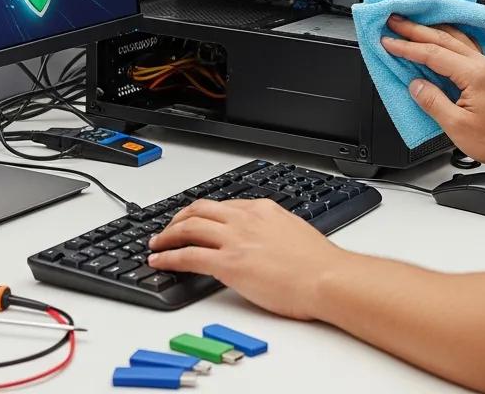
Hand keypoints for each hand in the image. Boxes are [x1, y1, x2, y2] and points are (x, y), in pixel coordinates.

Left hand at [148, 199, 347, 319]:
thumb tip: (266, 242)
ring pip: (188, 228)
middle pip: (199, 210)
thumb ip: (274, 232)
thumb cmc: (320, 265)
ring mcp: (235, 240)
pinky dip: (168, 257)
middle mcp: (245, 219)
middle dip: (178, 218)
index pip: (223, 206)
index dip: (202, 214)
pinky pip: (187, 256)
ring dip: (166, 235)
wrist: (327, 278)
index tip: (195, 221)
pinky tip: (159, 262)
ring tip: (156, 244)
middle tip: (168, 229)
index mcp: (263, 210)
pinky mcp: (228, 264)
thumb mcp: (295, 234)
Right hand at [381, 15, 484, 170]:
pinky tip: (439, 37)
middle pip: (443, 38)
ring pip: (455, 37)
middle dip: (415, 28)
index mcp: (473, 75)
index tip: (388, 41)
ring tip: (411, 25)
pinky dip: (446, 37)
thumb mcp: (457, 127)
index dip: (407, 47)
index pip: (433, 54)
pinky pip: (463, 45)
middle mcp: (481, 64)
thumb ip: (433, 102)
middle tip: (393, 20)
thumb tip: (415, 86)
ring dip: (430, 29)